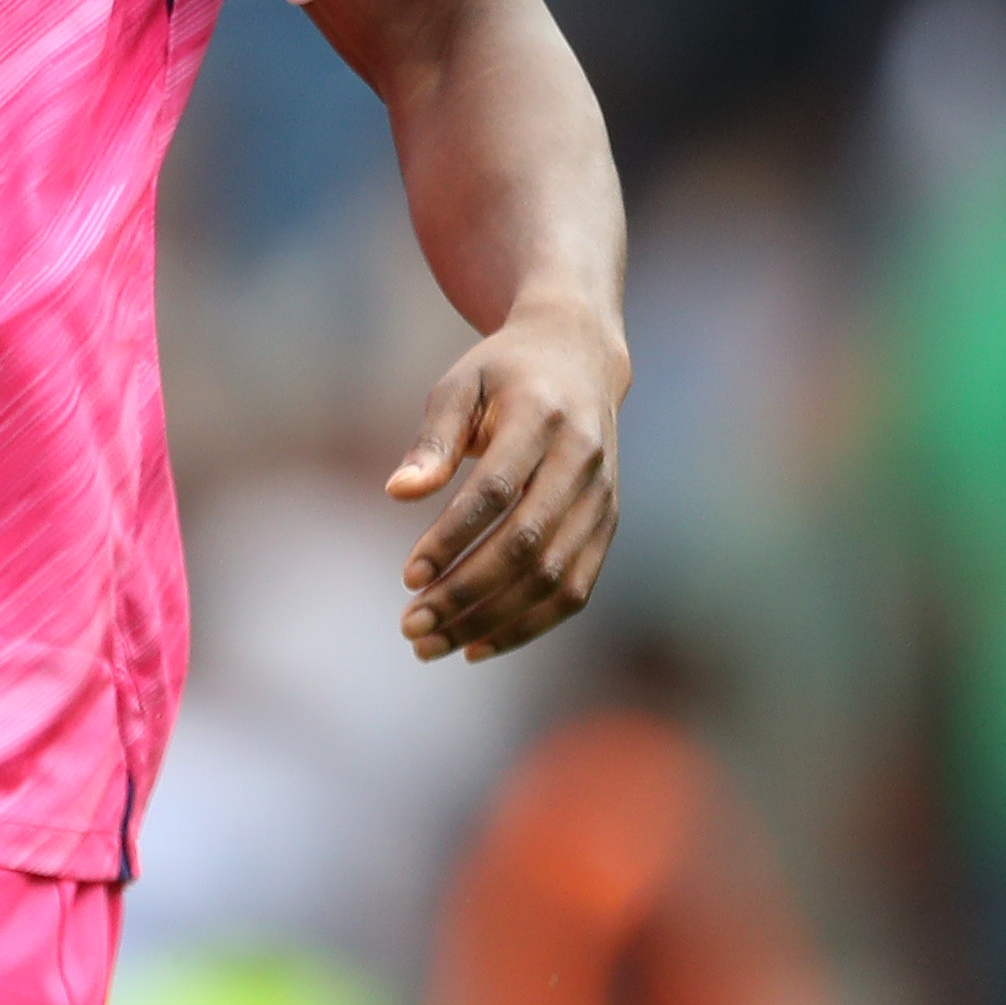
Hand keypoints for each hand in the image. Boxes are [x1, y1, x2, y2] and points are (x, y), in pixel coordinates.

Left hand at [387, 299, 623, 662]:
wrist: (579, 359)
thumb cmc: (502, 374)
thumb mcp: (459, 385)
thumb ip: (433, 439)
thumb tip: (398, 493)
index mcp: (543, 419)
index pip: (497, 493)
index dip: (453, 539)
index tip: (409, 576)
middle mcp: (583, 463)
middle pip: (526, 545)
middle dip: (466, 592)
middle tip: (410, 625)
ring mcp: (602, 499)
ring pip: (553, 578)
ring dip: (492, 620)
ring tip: (432, 643)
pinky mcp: (607, 525)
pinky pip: (575, 589)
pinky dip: (529, 624)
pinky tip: (478, 645)